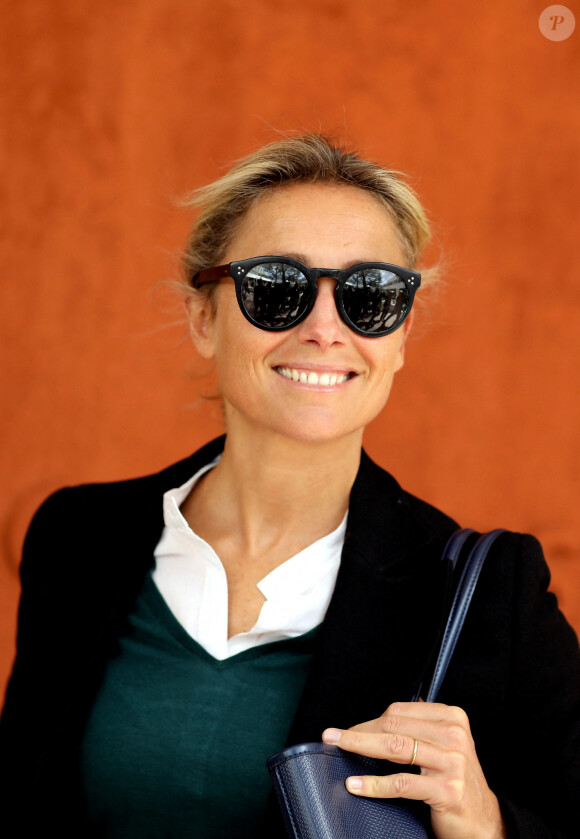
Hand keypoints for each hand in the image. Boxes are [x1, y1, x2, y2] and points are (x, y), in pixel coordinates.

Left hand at [322, 702, 506, 838]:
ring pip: (395, 749)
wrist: (482, 818)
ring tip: (339, 749)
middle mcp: (454, 736)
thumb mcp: (443, 745)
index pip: (401, 711)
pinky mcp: (447, 790)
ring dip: (360, 747)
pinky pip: (401, 783)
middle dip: (359, 731)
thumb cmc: (455, 779)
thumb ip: (419, 727)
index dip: (370, 720)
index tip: (349, 728)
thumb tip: (380, 718)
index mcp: (452, 717)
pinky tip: (357, 784)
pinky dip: (374, 784)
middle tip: (333, 736)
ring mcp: (452, 762)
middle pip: (395, 727)